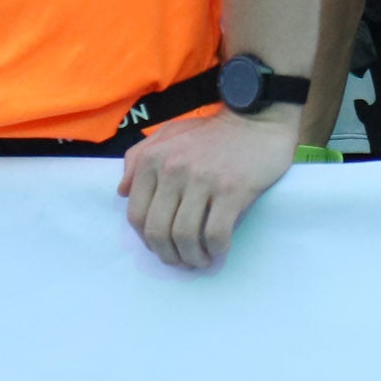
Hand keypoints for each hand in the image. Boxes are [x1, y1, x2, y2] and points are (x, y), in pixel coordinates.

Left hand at [119, 103, 297, 270]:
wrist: (258, 120)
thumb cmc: (213, 132)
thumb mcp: (169, 134)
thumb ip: (138, 158)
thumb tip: (122, 192)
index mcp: (154, 159)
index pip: (136, 215)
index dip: (147, 240)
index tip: (163, 246)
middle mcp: (173, 169)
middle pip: (158, 231)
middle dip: (168, 255)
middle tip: (182, 260)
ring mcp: (203, 180)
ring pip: (184, 236)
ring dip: (192, 257)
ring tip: (201, 259)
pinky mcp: (232, 190)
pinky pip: (215, 233)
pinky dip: (215, 250)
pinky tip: (219, 250)